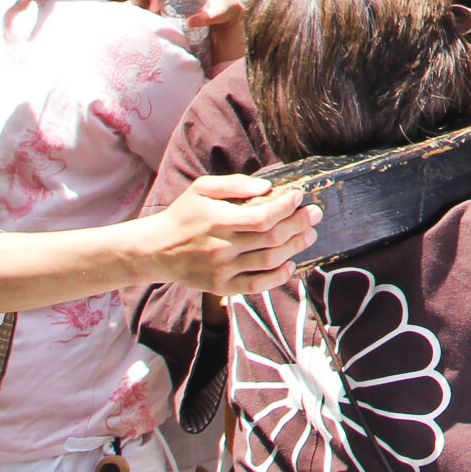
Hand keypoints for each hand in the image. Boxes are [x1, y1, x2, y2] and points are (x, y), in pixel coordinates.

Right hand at [141, 175, 321, 295]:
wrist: (155, 250)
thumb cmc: (183, 215)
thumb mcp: (201, 188)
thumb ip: (234, 184)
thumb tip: (267, 186)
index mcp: (217, 221)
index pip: (262, 218)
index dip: (286, 208)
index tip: (300, 196)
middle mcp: (221, 248)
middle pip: (272, 239)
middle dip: (299, 224)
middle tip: (315, 213)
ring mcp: (222, 270)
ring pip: (269, 262)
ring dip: (295, 247)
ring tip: (309, 235)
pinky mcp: (221, 287)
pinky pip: (256, 286)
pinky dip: (278, 277)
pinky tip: (290, 264)